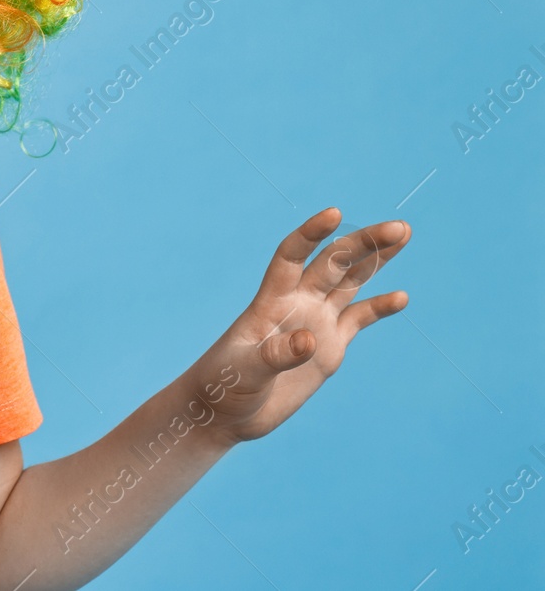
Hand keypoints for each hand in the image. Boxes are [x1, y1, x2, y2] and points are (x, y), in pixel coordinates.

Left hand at [190, 207, 409, 445]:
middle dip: (364, 243)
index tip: (334, 214)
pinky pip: (357, 320)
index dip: (310, 235)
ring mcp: (314, 323)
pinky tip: (401, 297)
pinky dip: (378, 308)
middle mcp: (296, 304)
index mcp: (270, 301)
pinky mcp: (328, 347)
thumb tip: (310, 339)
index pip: (291, 257)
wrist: (225, 412)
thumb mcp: (246, 370)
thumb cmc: (223, 385)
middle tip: (400, 228)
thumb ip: (276, 354)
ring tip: (403, 235)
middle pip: (333, 263)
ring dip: (375, 260)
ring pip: (350, 282)